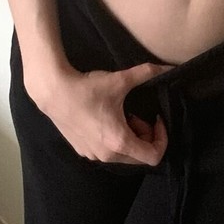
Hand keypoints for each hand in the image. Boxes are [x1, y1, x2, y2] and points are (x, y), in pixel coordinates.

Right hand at [25, 59, 173, 166]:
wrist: (54, 92)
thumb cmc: (88, 89)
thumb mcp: (121, 80)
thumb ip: (147, 73)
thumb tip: (169, 67)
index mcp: (120, 142)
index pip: (154, 156)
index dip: (162, 138)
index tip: (155, 119)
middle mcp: (107, 156)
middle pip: (139, 157)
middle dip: (145, 137)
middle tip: (137, 115)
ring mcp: (93, 155)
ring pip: (123, 155)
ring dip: (129, 138)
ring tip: (121, 116)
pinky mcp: (82, 151)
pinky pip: (107, 153)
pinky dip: (113, 140)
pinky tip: (105, 120)